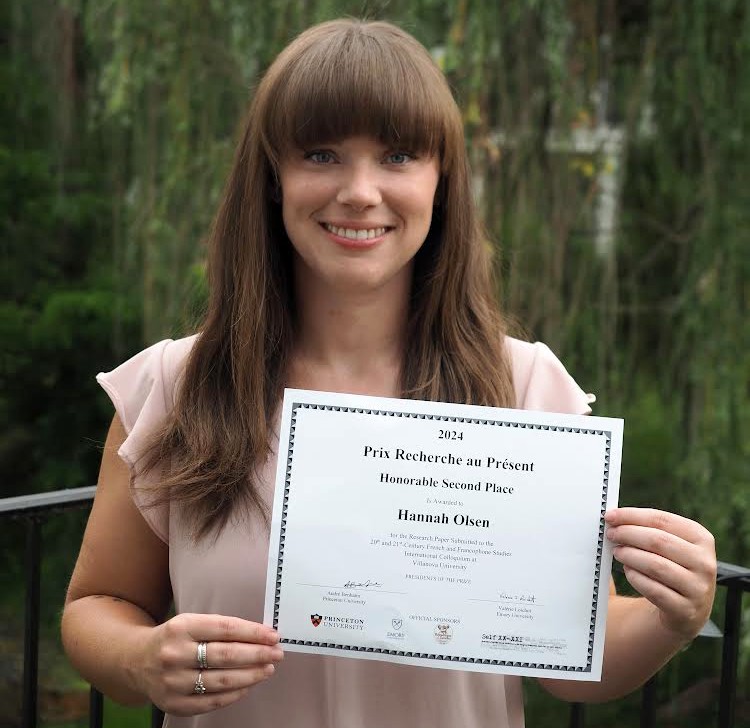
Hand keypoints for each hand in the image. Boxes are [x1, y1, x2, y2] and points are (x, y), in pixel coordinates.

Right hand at [134, 613, 282, 715]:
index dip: (253, 632)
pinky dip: (235, 694)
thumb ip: (220, 628)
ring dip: (251, 675)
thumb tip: (259, 636)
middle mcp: (175, 654)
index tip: (273, 636)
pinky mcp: (174, 704)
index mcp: (182, 627)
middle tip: (277, 653)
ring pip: (222, 681)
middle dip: (257, 654)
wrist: (135, 661)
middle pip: (226, 655)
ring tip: (267, 669)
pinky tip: (248, 686)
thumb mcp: (191, 623)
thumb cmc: (174, 639)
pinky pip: (212, 701)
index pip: (226, 629)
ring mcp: (173, 681)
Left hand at [605, 507, 716, 641]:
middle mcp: (704, 562)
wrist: (684, 609)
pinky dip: (636, 578)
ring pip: (656, 565)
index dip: (633, 516)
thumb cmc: (670, 568)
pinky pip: (654, 590)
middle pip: (658, 541)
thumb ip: (648, 529)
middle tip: (611, 534)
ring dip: (630, 556)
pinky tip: (628, 571)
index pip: (662, 520)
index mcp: (701, 538)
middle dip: (628, 534)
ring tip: (618, 552)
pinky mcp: (686, 610)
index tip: (611, 516)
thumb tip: (615, 518)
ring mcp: (697, 588)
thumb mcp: (668, 546)